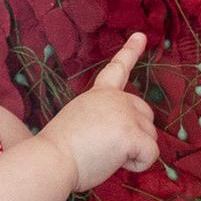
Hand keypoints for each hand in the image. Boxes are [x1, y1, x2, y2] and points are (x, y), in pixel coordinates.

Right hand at [39, 33, 159, 191]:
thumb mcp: (81, 121)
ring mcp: (124, 112)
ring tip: (102, 154)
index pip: (118, 68)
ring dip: (132, 153)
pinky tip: (113, 162)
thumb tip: (120, 134)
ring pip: (150, 137)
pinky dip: (137, 165)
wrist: (50, 159)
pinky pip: (150, 154)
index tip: (141, 35)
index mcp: (99, 94)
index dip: (131, 51)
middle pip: (146, 115)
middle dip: (135, 135)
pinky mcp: (131, 132)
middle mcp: (115, 98)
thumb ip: (104, 118)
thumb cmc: (59, 149)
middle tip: (103, 147)